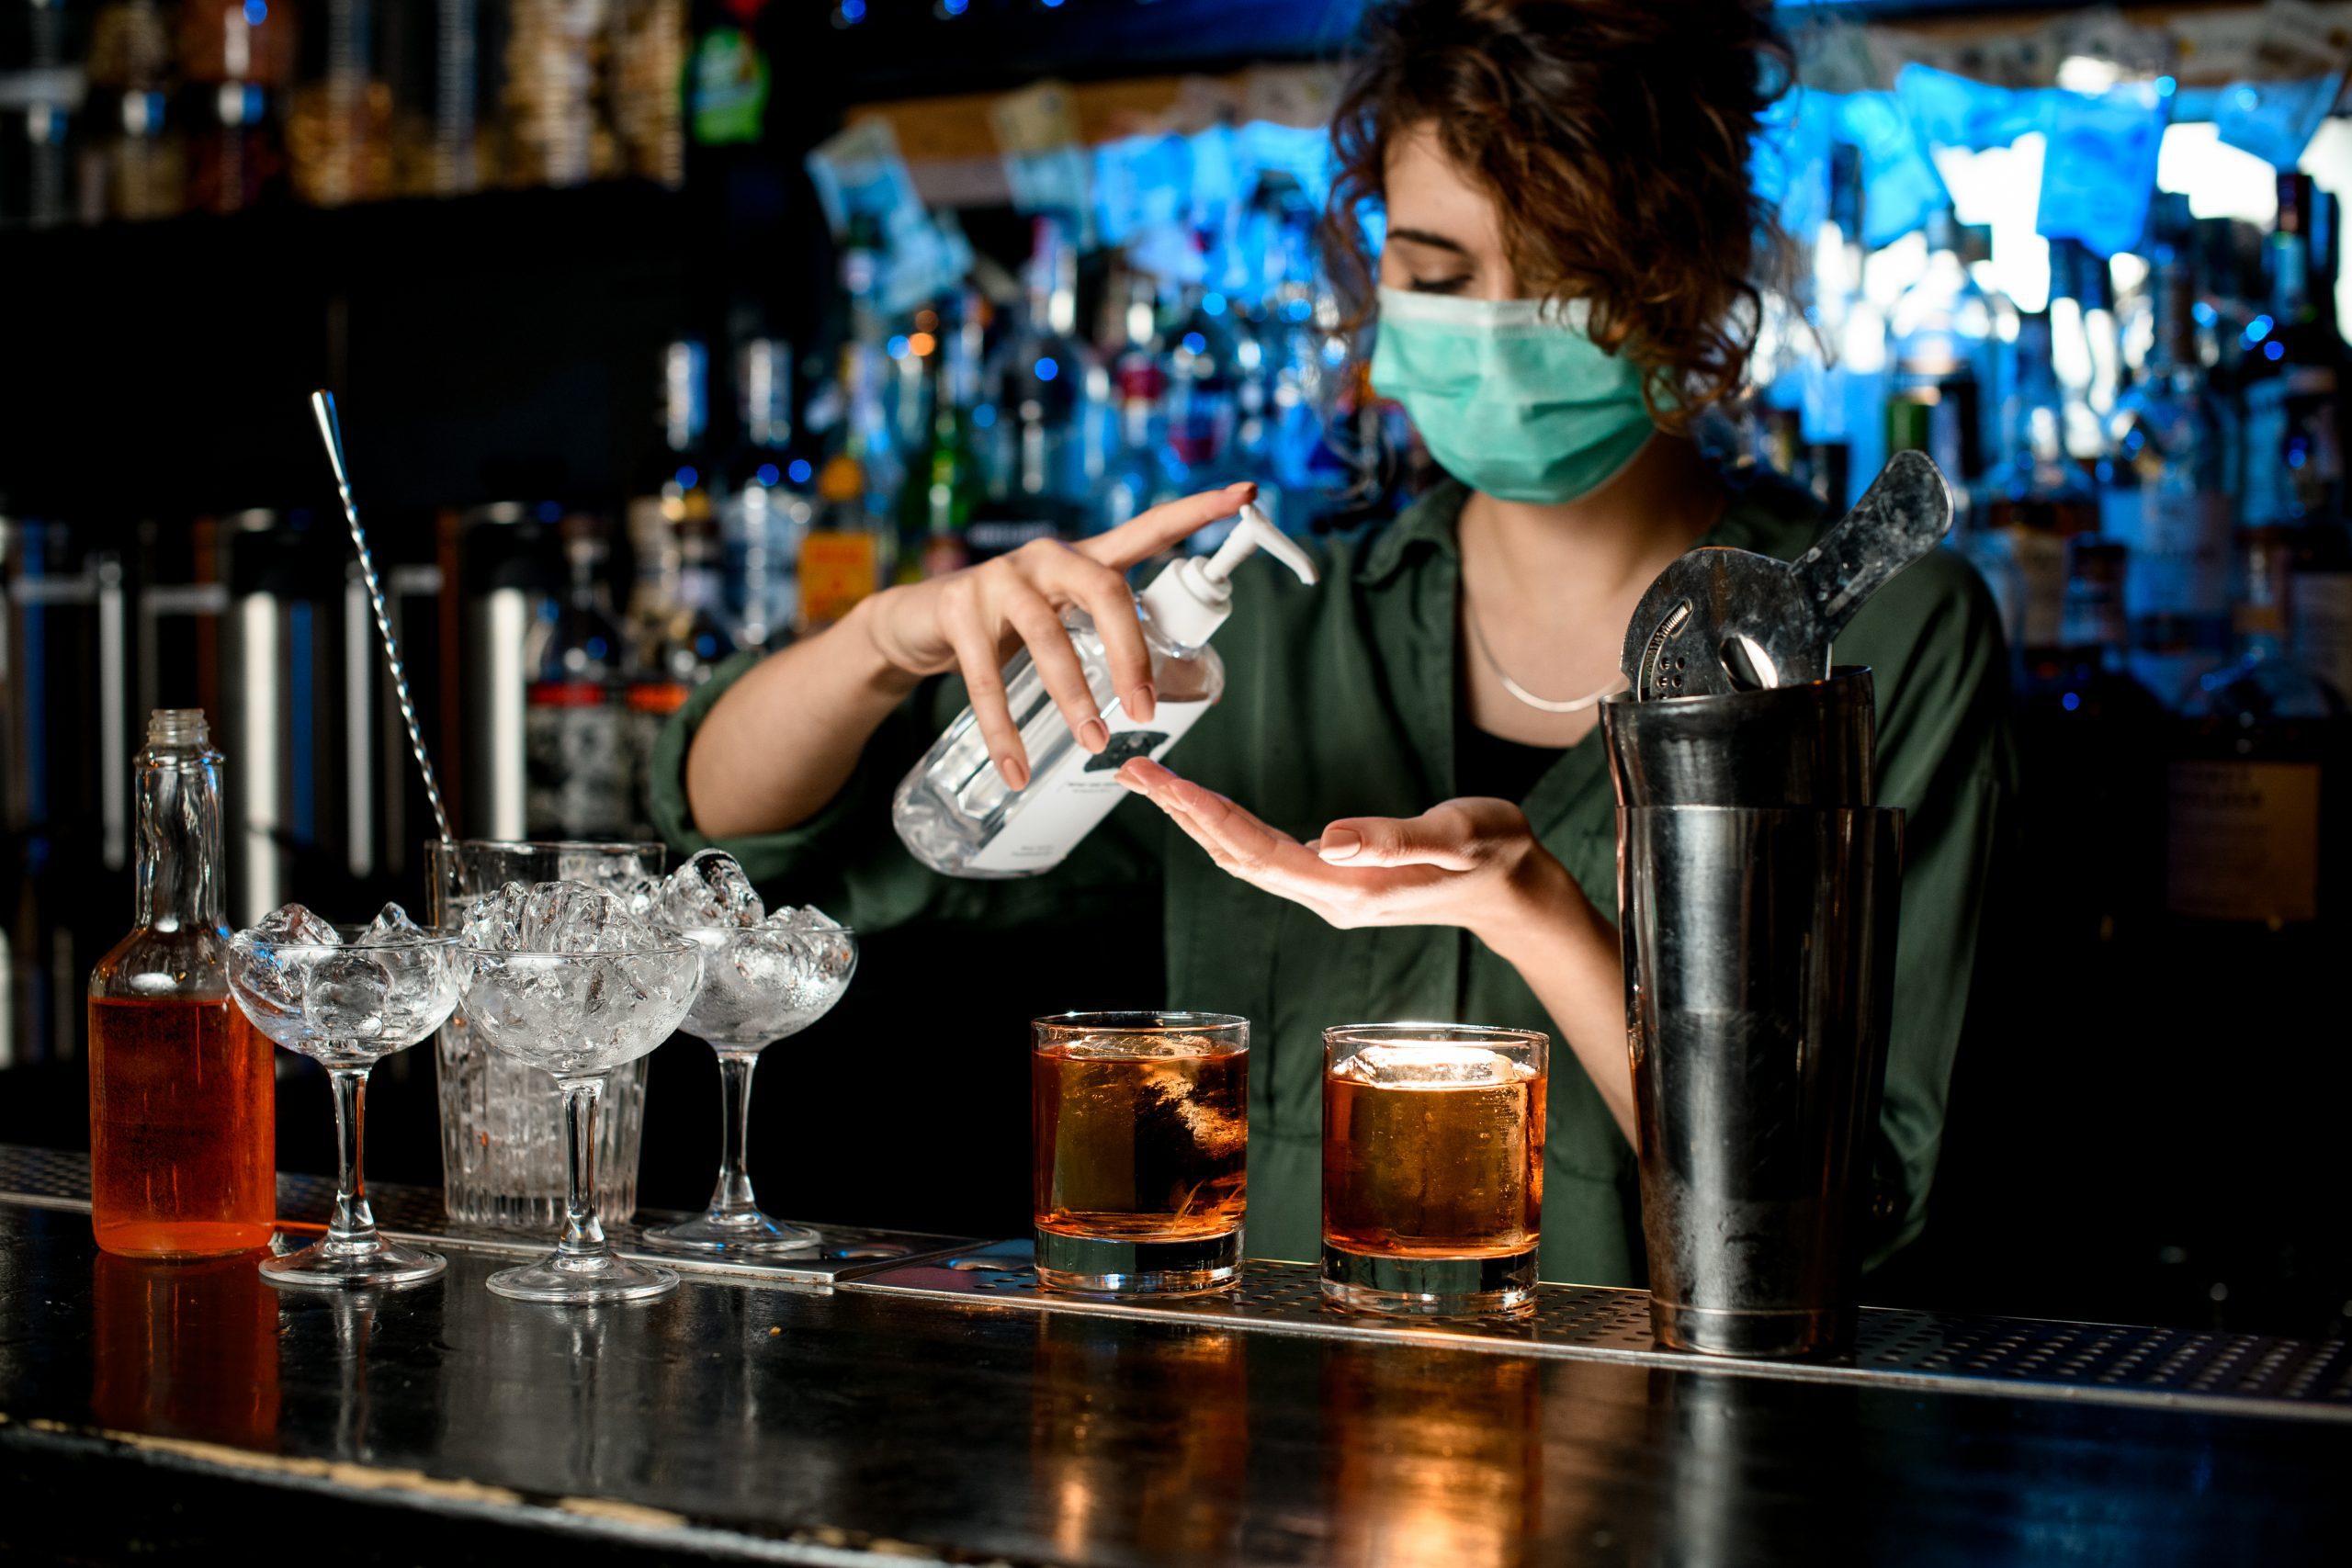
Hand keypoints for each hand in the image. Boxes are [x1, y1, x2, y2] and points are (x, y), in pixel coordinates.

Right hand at [857, 482, 1255, 788]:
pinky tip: (1017, 768)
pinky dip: (1005, 730)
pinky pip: (988, 679)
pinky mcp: (960, 610)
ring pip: (1049, 639)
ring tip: (1095, 742)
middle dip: (1132, 655)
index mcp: (1084, 559)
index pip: (1148, 528)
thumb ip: (1103, 633)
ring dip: (1075, 697)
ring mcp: (1001, 580)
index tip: (1248, 494)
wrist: (918, 623)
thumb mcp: (1061, 617)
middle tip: (1146, 710)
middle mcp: (1047, 559)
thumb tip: (1162, 693)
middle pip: (1106, 593)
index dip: (1197, 511)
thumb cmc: (1007, 625)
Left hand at [1116, 758, 1574, 948]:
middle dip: (1181, 814)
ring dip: (1196, 821)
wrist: (1515, 890)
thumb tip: (1331, 837)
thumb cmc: (1493, 856)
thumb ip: (1395, 839)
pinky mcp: (1336, 880)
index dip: (1207, 816)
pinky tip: (1205, 812)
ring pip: (1244, 857)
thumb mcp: (1456, 838)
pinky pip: (1264, 856)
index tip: (1164, 784)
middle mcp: (1329, 896)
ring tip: (1153, 784)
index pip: (1260, 851)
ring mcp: (1330, 891)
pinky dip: (1226, 828)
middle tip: (1131, 772)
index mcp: (1350, 889)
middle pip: (1236, 855)